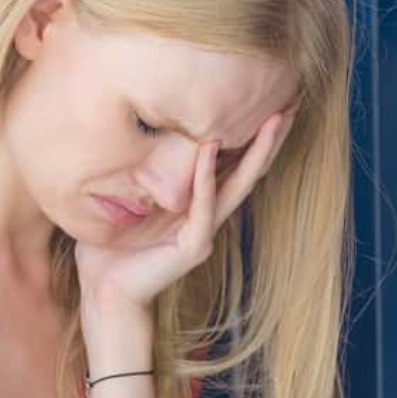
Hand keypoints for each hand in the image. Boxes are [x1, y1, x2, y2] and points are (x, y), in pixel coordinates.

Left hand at [74, 110, 295, 317]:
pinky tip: (210, 146)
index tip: (270, 104)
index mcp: (197, 206)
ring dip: (256, 151)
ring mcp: (204, 232)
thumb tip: (129, 128)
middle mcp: (209, 216)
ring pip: (238, 184)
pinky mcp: (193, 247)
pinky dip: (206, 175)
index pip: (232, 165)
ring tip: (271, 121)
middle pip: (248, 171)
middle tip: (290, 106)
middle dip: (269, 140)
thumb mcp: (127, 200)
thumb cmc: (110, 249)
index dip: (252, 138)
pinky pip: (203, 204)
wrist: (106, 293)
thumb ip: (141, 173)